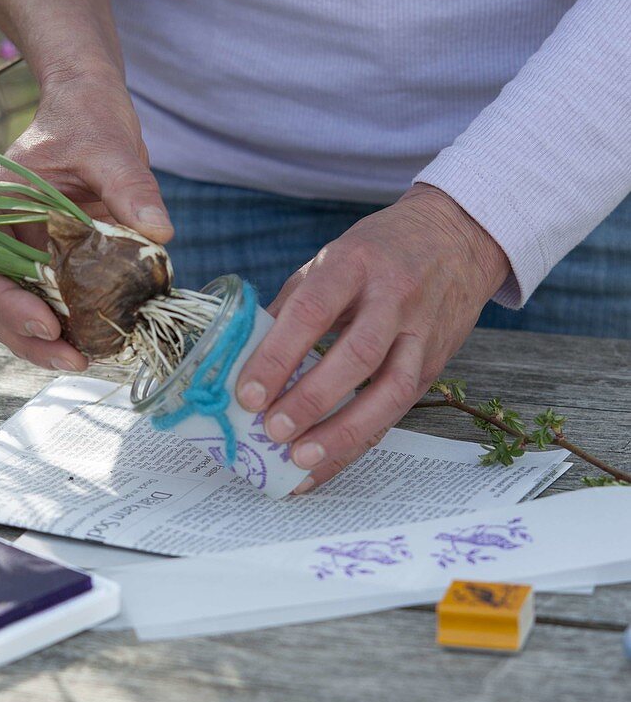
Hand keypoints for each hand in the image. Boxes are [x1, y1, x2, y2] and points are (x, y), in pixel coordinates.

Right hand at [0, 71, 173, 370]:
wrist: (95, 108)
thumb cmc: (86, 117)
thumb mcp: (107, 145)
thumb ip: (128, 185)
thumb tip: (159, 231)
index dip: (8, 305)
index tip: (47, 324)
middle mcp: (5, 240)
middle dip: (29, 341)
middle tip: (73, 361)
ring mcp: (32, 256)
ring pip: (25, 316)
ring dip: (50, 346)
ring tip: (88, 361)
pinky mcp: (63, 266)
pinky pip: (62, 306)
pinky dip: (78, 328)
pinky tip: (105, 342)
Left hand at [235, 183, 510, 492]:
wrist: (458, 237)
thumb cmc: (378, 251)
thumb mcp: (328, 259)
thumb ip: (289, 307)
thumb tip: (243, 360)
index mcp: (354, 263)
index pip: (313, 311)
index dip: (278, 355)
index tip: (247, 394)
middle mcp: (394, 298)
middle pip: (358, 355)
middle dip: (312, 399)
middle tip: (272, 431)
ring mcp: (421, 334)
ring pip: (390, 391)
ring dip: (343, 432)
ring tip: (300, 460)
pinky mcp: (435, 364)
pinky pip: (397, 409)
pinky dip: (359, 442)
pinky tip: (325, 464)